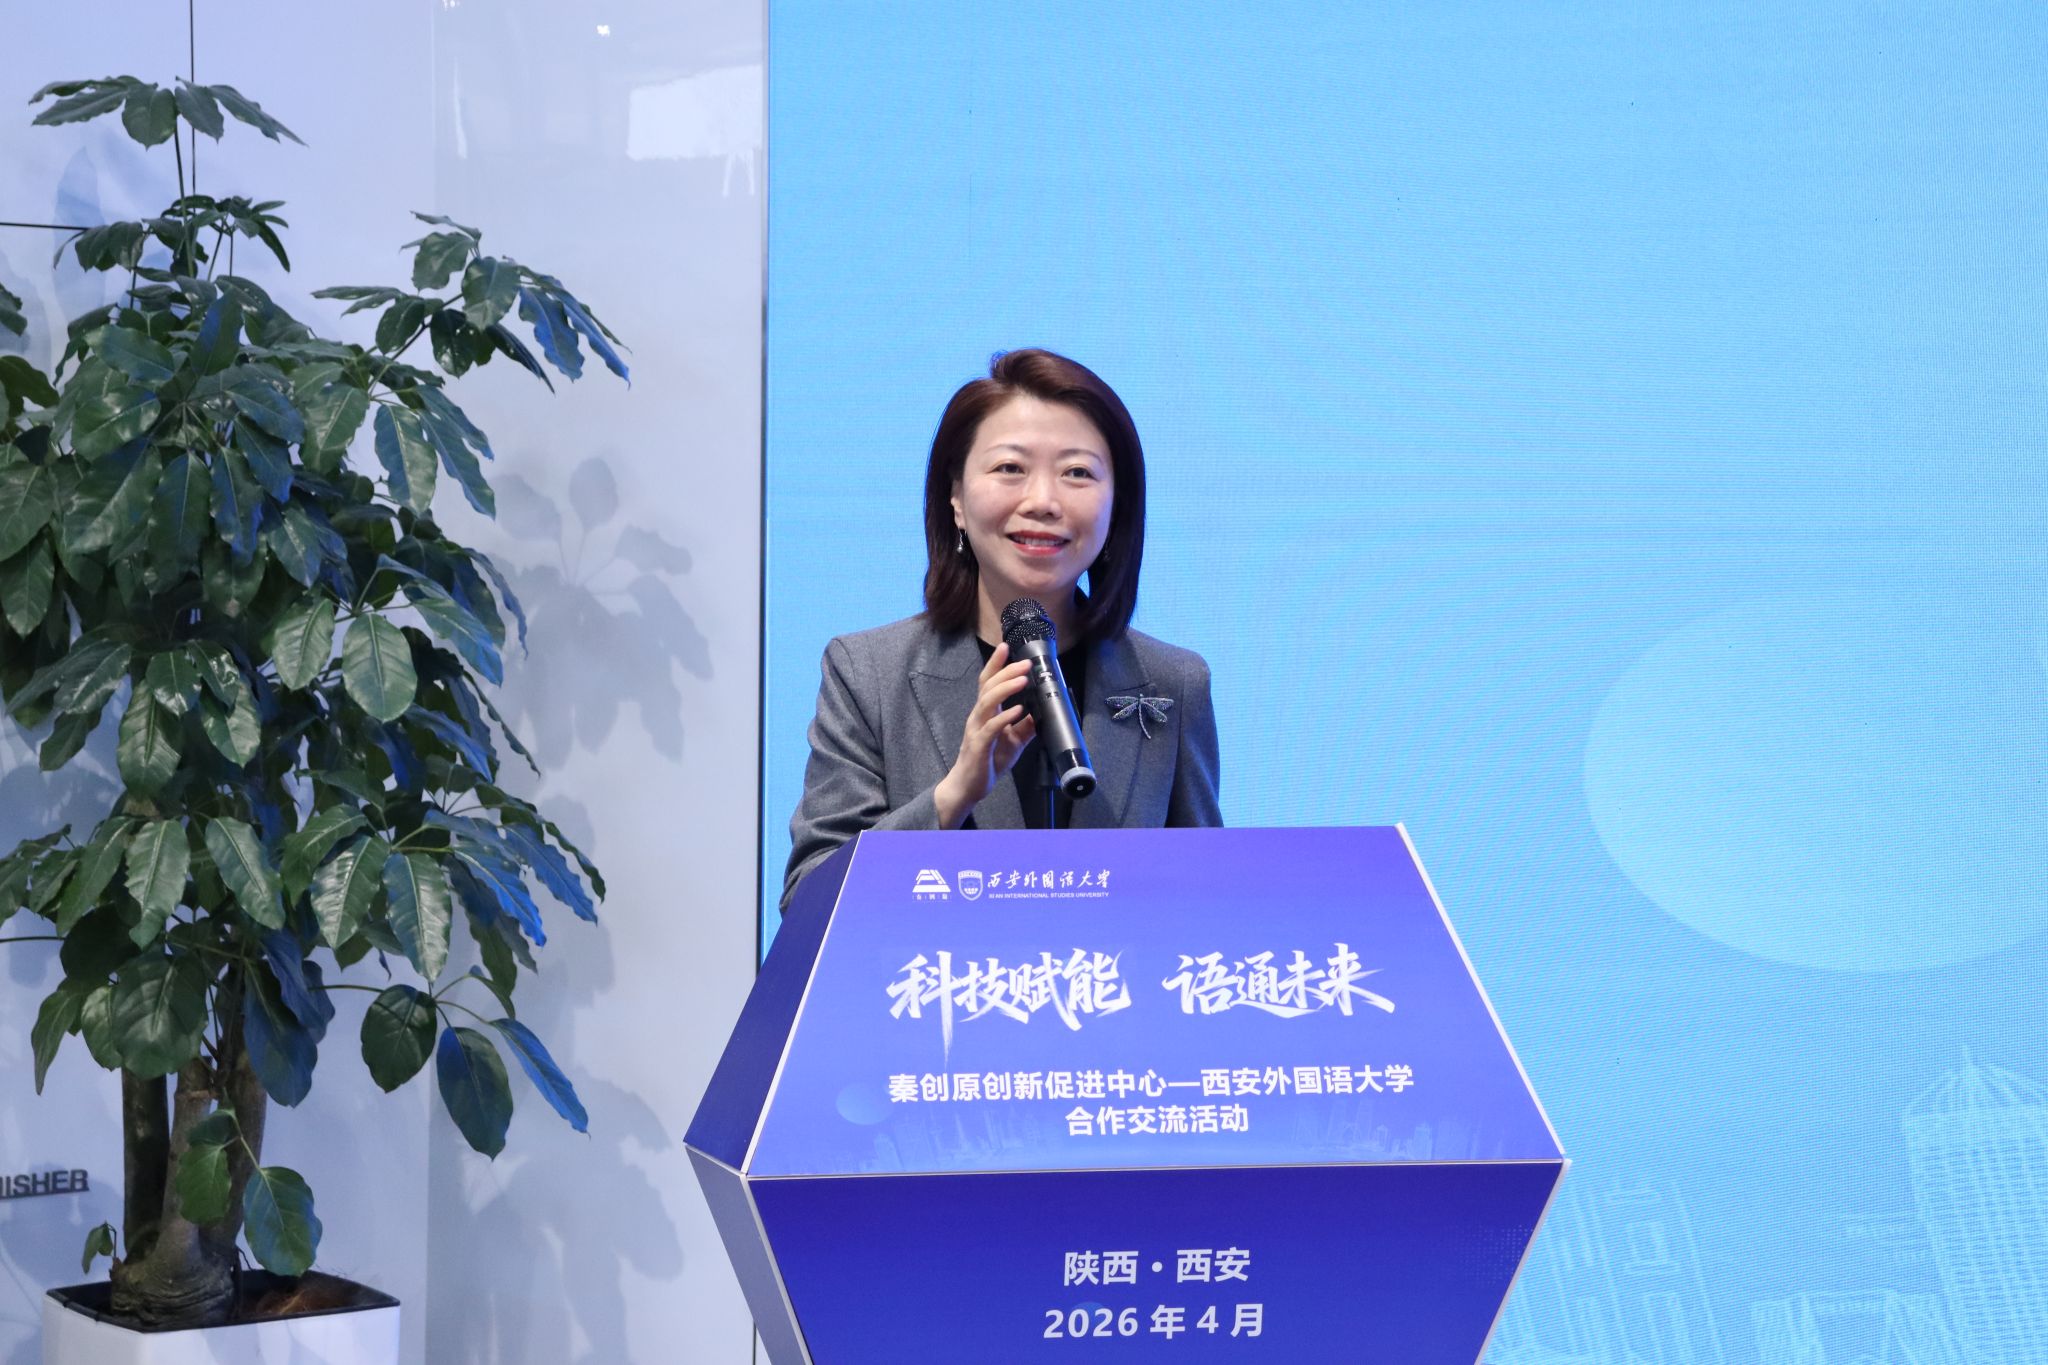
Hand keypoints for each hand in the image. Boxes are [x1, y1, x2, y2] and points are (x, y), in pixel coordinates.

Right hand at [935, 643, 1036, 828]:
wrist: (968, 787)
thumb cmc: (987, 762)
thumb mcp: (1013, 742)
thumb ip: (1025, 727)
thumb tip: (1040, 713)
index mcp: (985, 713)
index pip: (988, 683)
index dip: (996, 664)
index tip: (1006, 646)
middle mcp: (978, 717)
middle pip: (989, 687)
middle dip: (1007, 671)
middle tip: (1025, 662)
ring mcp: (977, 730)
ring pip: (987, 702)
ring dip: (1006, 688)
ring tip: (1023, 679)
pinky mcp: (979, 746)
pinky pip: (991, 727)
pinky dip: (1005, 717)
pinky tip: (1018, 710)